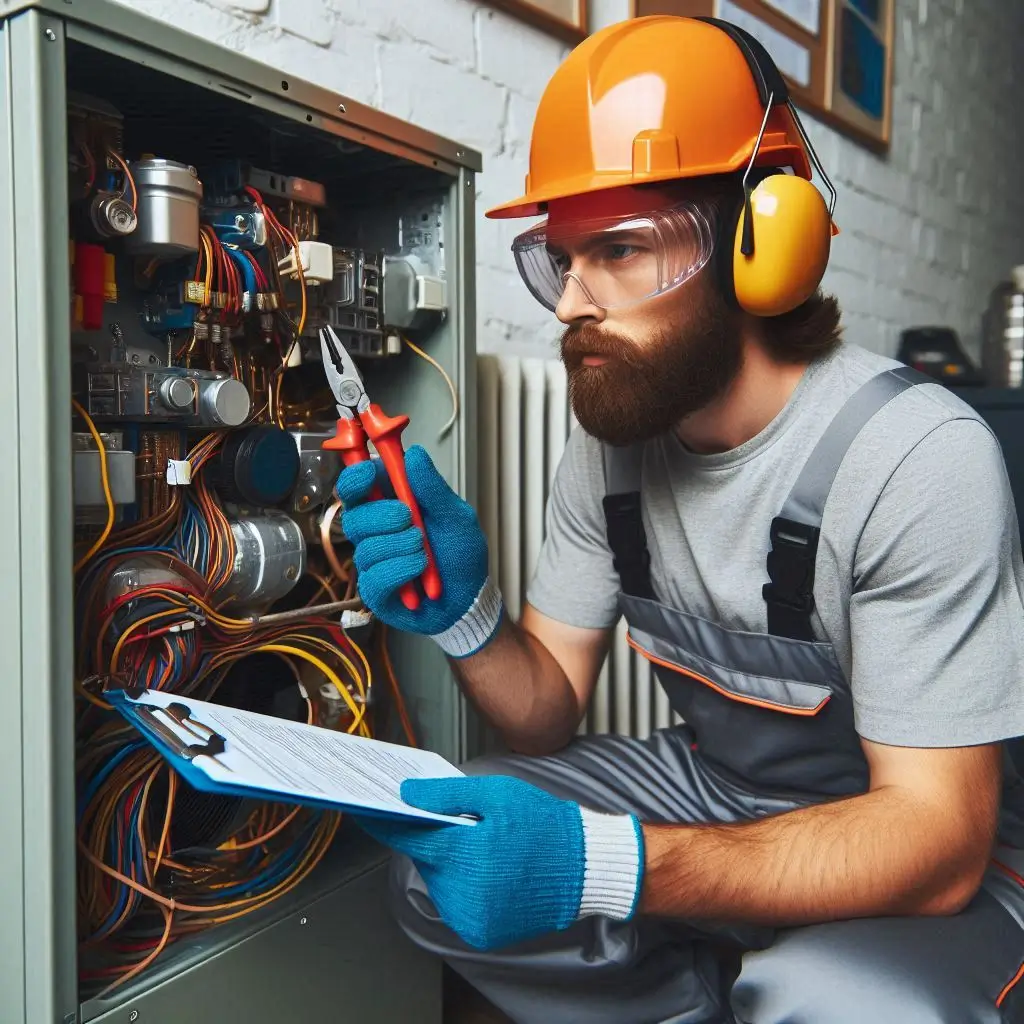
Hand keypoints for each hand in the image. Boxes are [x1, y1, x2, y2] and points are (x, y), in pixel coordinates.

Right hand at [335, 446, 502, 657]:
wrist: (469, 600)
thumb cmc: (461, 556)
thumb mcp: (456, 517)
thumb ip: (433, 487)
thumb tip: (414, 454)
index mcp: (390, 506)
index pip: (357, 486)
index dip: (356, 477)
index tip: (367, 474)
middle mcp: (376, 532)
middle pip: (353, 515)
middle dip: (381, 515)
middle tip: (409, 518)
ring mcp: (373, 562)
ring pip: (365, 547)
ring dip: (401, 546)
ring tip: (425, 552)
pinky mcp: (374, 590)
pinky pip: (374, 577)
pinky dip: (402, 570)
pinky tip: (420, 570)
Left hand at [358, 775, 643, 950]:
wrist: (584, 868)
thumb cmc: (543, 825)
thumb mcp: (496, 795)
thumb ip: (445, 795)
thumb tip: (405, 796)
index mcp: (463, 854)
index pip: (408, 838)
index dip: (383, 822)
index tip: (363, 811)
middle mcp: (462, 893)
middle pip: (427, 860)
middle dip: (437, 841)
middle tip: (466, 824)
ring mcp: (471, 918)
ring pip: (441, 883)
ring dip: (453, 865)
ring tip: (487, 848)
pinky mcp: (481, 934)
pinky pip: (458, 904)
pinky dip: (467, 887)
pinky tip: (493, 871)